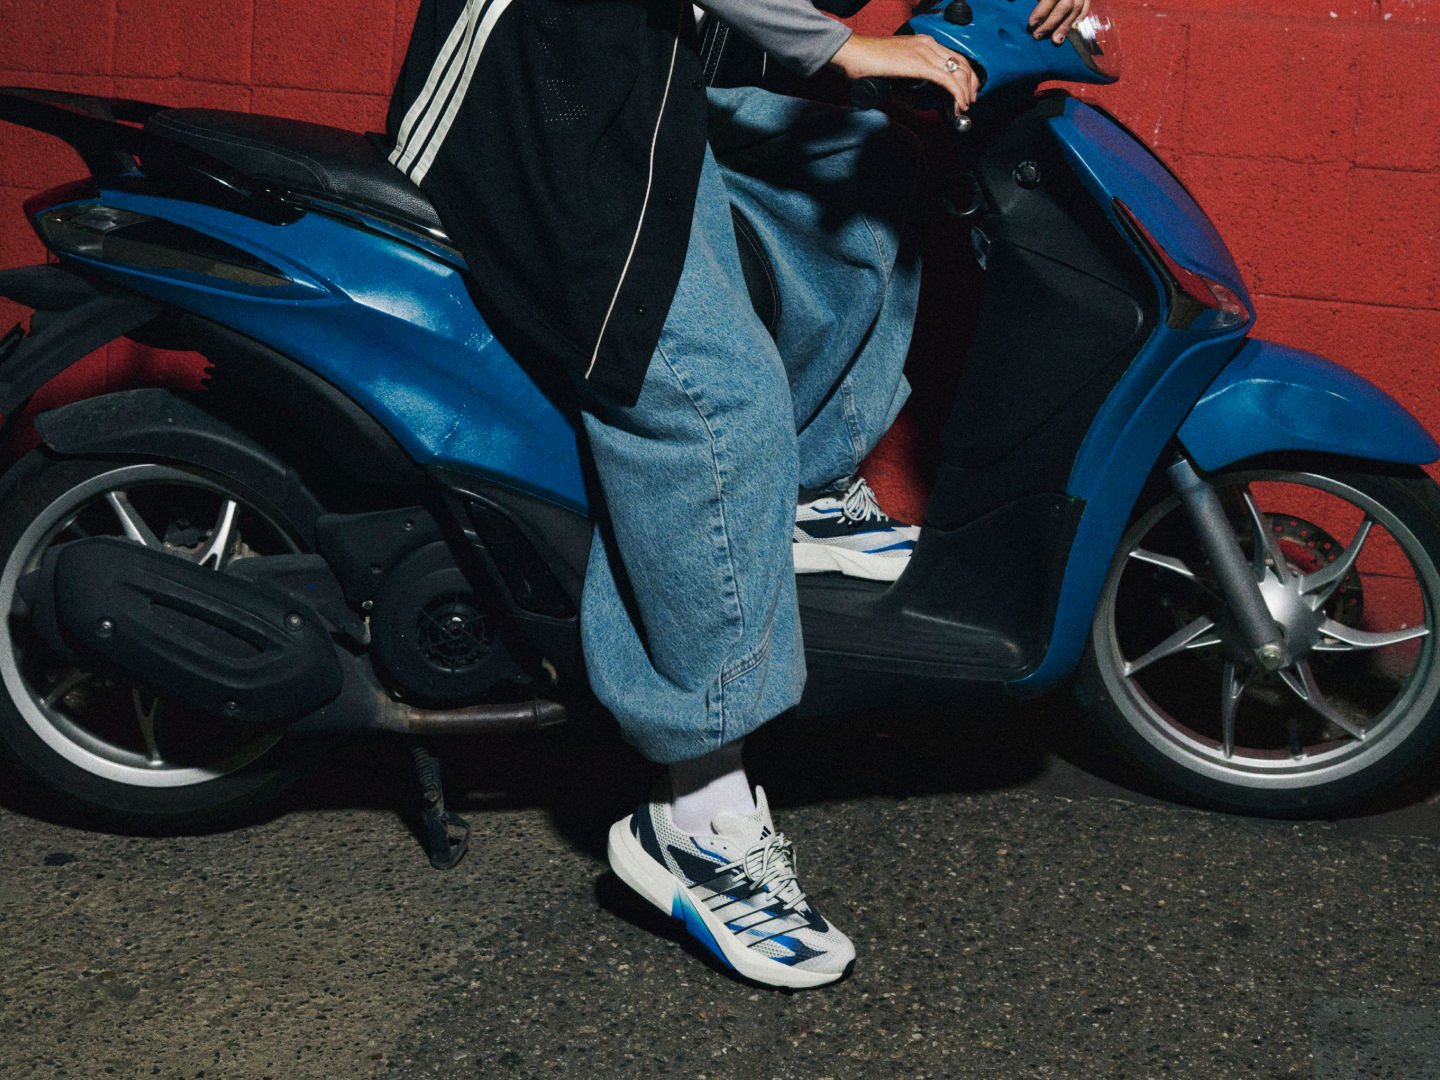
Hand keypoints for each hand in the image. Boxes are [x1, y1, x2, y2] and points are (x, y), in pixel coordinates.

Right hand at [827, 34, 980, 118]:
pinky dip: (957, 93)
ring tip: (965, 105)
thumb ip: (905, 83)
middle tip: (971, 100)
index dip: (966, 75)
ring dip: (966, 91)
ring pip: (958, 71)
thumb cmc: (865, 62)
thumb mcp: (893, 71)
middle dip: (972, 84)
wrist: (852, 53)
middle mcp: (927, 44)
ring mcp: (924, 52)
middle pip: (962, 62)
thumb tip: (911, 100)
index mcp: (923, 43)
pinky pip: (947, 79)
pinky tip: (959, 104)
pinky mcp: (919, 64)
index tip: (966, 91)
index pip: (954, 57)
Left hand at [1029, 0, 1090, 44]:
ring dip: (1065, 26)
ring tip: (1055, 41)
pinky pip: (1086, 6)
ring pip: (1077, 8)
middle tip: (1038, 36)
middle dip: (1052, 23)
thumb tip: (1013, 2)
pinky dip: (1079, 18)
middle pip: (1066, 5)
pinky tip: (1071, 27)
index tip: (1031, 24)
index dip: (1041, 12)